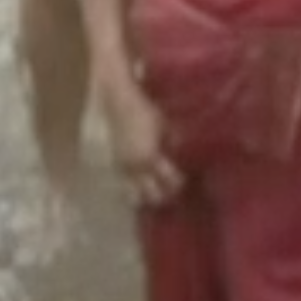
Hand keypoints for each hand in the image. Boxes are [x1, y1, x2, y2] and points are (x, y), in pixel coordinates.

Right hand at [100, 79, 184, 207]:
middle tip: (172, 192)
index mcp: (151, 156)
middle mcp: (136, 167)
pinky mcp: (116, 165)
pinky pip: (126, 185)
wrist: (119, 104)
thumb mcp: (164, 125)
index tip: (184, 181)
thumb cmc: (145, 111)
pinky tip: (141, 188)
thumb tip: (181, 153)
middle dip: (164, 196)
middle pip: (152, 194)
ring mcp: (124, 167)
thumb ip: (174, 141)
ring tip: (156, 195)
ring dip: (147, 197)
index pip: (170, 180)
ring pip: (136, 195)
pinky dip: (135, 190)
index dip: (178, 183)